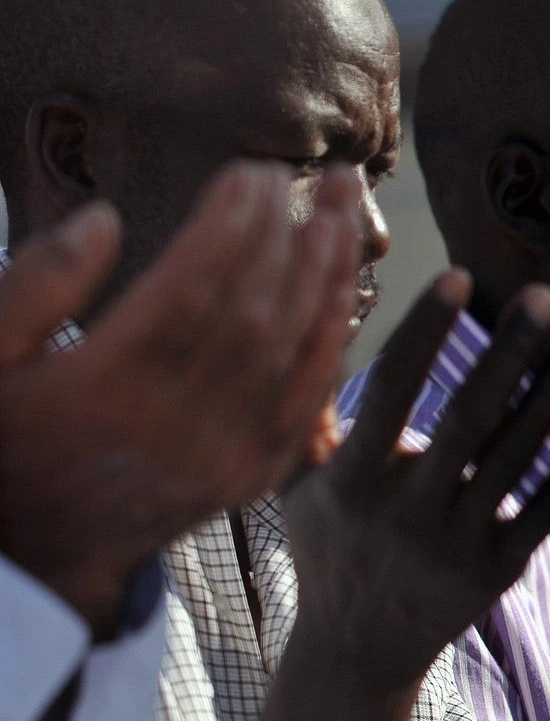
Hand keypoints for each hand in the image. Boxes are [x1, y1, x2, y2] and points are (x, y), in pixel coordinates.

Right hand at [0, 161, 360, 632]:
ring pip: (290, 352)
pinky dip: (330, 342)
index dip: (230, 227)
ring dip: (324, 277)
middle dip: (289, 236)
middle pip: (254, 313)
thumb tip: (103, 219)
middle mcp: (172, 428)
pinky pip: (307, 403)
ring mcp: (220, 460)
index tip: (254, 172)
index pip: (188, 291)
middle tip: (312, 177)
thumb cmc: (1, 434)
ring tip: (345, 212)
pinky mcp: (250, 479)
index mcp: (100, 392)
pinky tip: (343, 290)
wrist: (31, 548)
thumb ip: (31, 286)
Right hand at [283, 274, 549, 689]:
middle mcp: (405, 512)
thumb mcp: (296, 483)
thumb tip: (311, 320)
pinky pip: (547, 508)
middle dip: (508, 353)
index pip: (393, 390)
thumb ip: (307, 411)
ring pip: (515, 459)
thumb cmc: (329, 544)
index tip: (460, 276)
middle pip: (468, 419)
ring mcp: (457, 545)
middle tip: (545, 294)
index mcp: (352, 480)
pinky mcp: (499, 569)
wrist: (358, 650)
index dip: (427, 331)